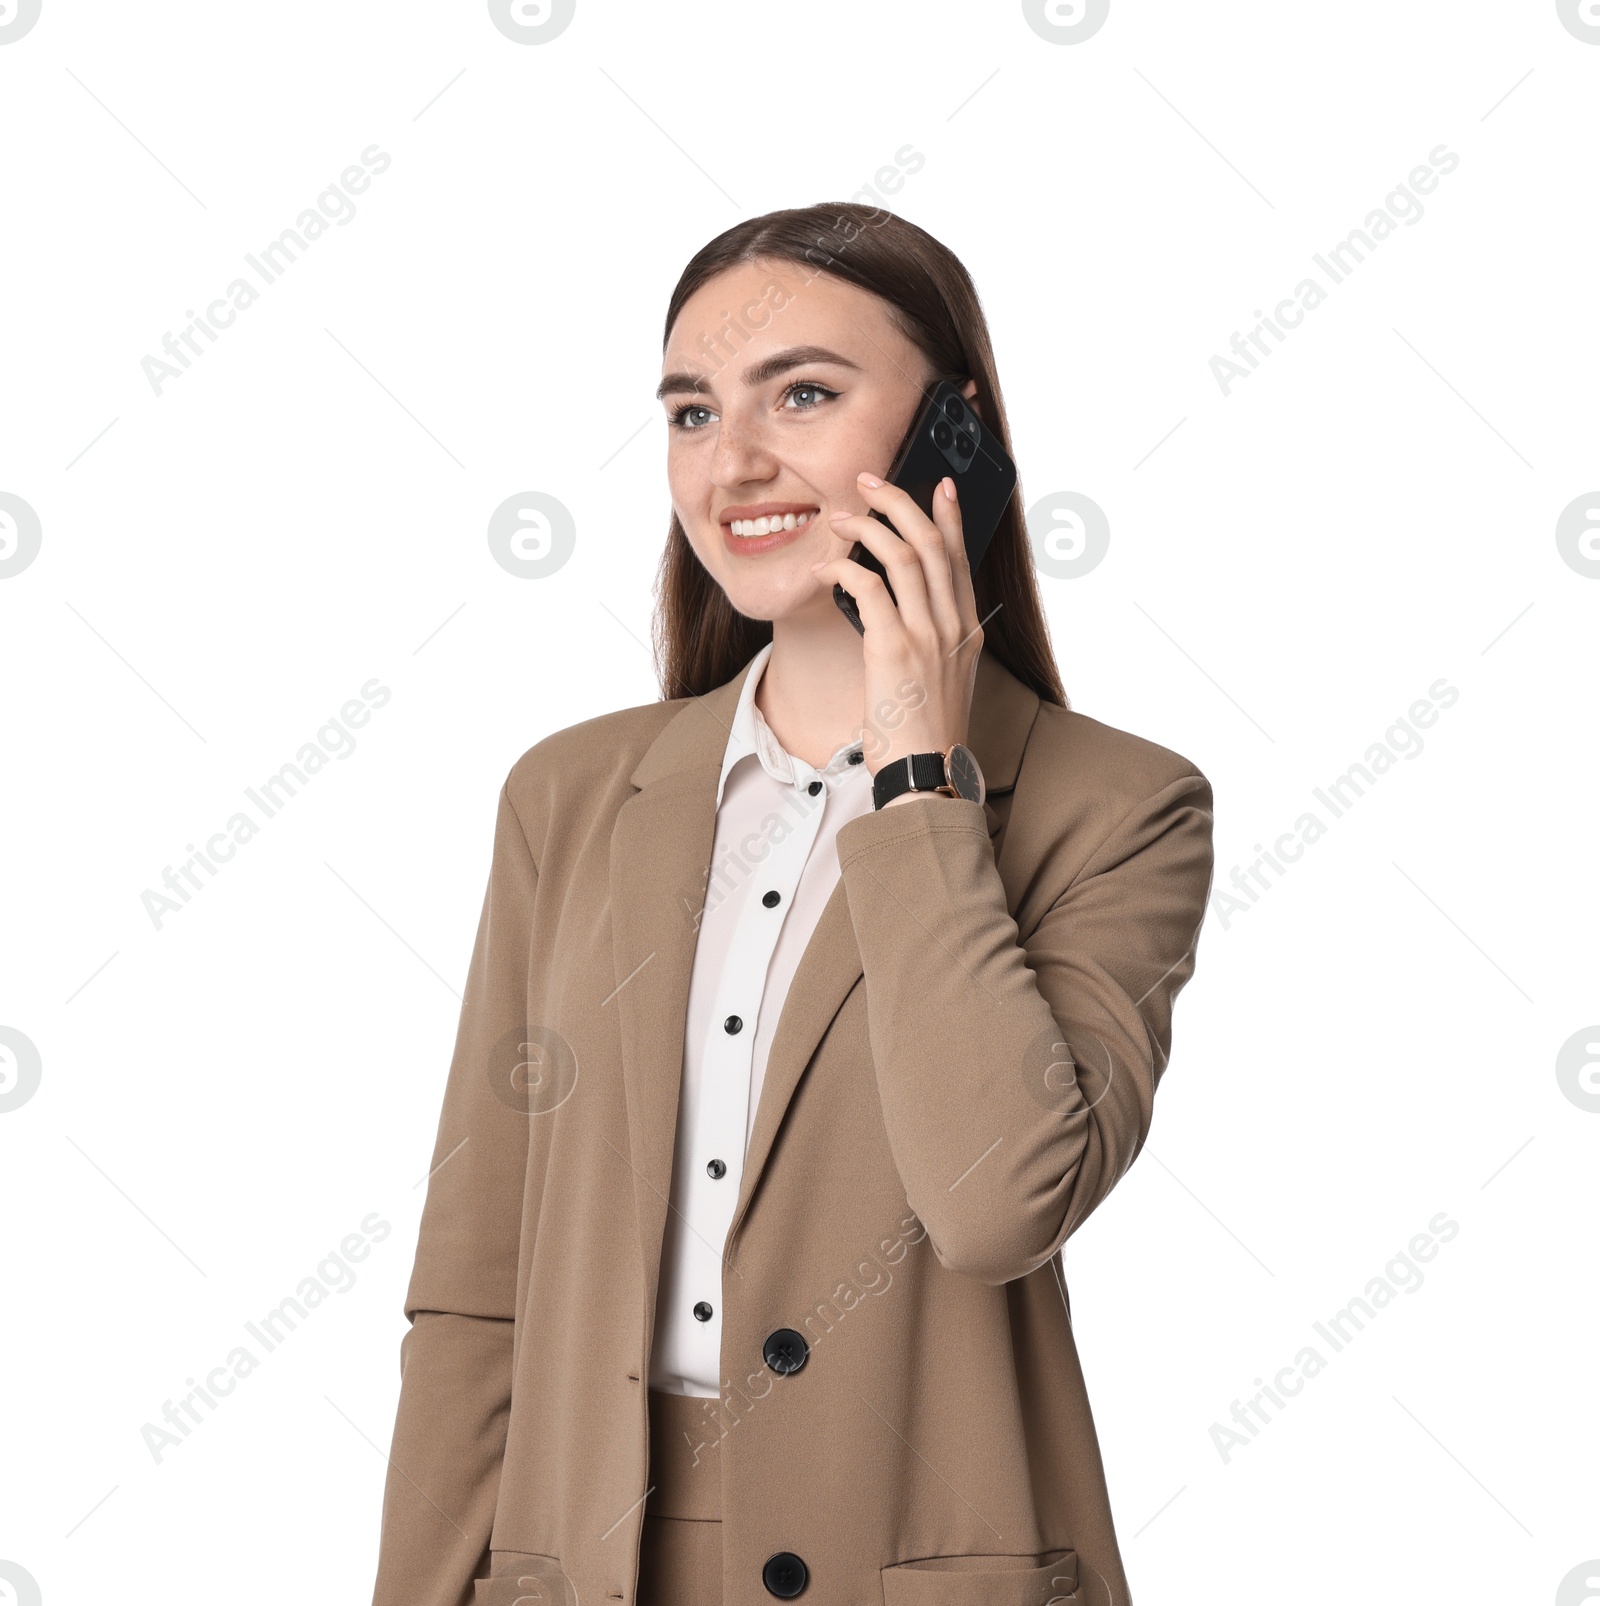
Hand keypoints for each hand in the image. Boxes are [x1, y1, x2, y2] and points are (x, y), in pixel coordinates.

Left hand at [809, 470, 983, 784]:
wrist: (926, 772)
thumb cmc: (927, 735)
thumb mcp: (944, 681)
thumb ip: (932, 642)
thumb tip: (902, 615)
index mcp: (968, 632)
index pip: (961, 559)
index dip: (950, 517)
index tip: (940, 486)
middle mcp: (953, 627)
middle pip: (933, 543)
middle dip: (901, 501)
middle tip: (871, 483)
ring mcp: (927, 636)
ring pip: (904, 555)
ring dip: (869, 527)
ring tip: (842, 518)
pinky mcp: (894, 649)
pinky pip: (868, 588)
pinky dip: (844, 570)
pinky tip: (825, 570)